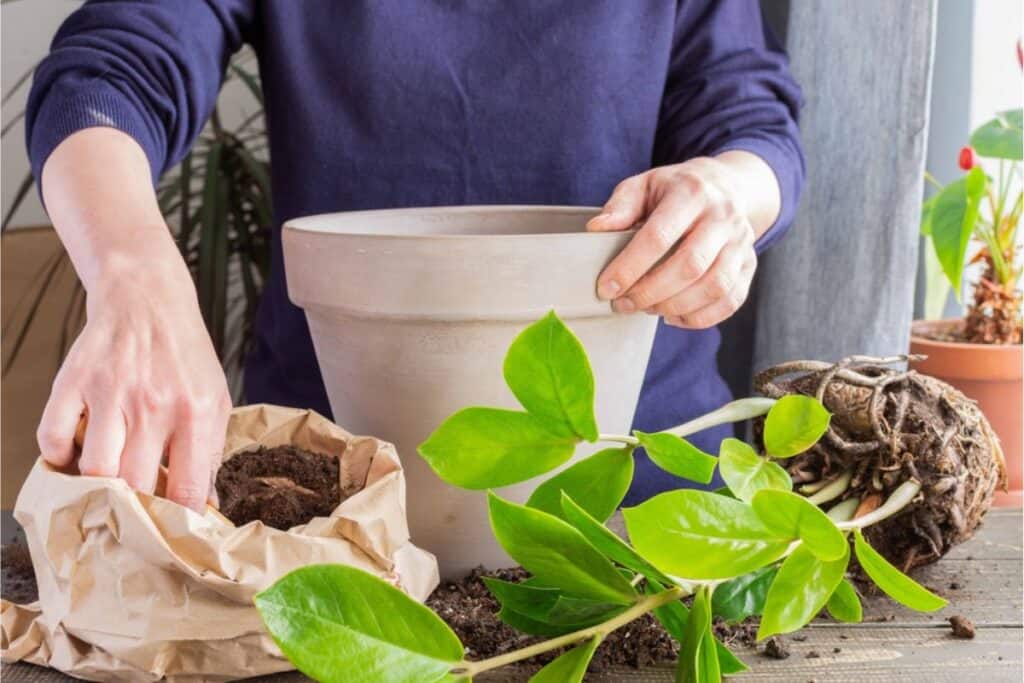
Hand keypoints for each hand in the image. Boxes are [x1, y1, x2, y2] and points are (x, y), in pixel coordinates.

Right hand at [36, 258, 230, 510]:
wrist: (148, 299)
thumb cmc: (185, 358)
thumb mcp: (214, 400)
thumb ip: (209, 452)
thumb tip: (207, 506)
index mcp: (196, 413)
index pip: (188, 489)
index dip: (179, 523)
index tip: (173, 538)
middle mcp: (153, 404)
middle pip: (135, 486)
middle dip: (134, 515)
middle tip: (133, 523)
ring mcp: (110, 392)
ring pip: (94, 470)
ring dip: (95, 491)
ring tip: (104, 493)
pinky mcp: (73, 381)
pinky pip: (52, 437)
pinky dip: (58, 458)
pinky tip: (75, 456)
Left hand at [588, 153, 773, 328]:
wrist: (727, 186)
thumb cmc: (676, 190)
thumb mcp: (645, 185)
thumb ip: (621, 205)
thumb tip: (596, 229)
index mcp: (692, 193)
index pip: (659, 237)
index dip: (630, 267)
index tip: (607, 288)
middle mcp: (723, 217)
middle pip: (689, 266)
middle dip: (650, 293)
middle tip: (623, 304)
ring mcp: (741, 242)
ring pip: (713, 287)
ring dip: (674, 306)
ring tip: (647, 308)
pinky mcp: (749, 264)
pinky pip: (730, 300)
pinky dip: (699, 317)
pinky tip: (673, 315)